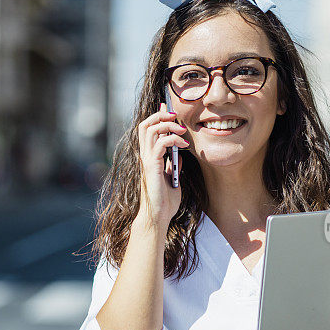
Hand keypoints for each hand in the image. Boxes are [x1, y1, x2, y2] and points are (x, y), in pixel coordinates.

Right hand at [136, 102, 188, 231]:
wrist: (159, 216)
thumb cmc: (164, 202)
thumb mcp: (171, 179)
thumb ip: (172, 166)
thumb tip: (178, 155)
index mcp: (148, 157)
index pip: (148, 130)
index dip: (157, 117)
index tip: (170, 112)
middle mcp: (145, 156)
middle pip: (145, 124)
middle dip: (161, 116)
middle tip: (176, 118)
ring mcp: (147, 160)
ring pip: (150, 129)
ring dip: (168, 125)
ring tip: (182, 131)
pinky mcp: (152, 166)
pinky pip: (160, 143)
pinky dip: (173, 139)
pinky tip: (184, 146)